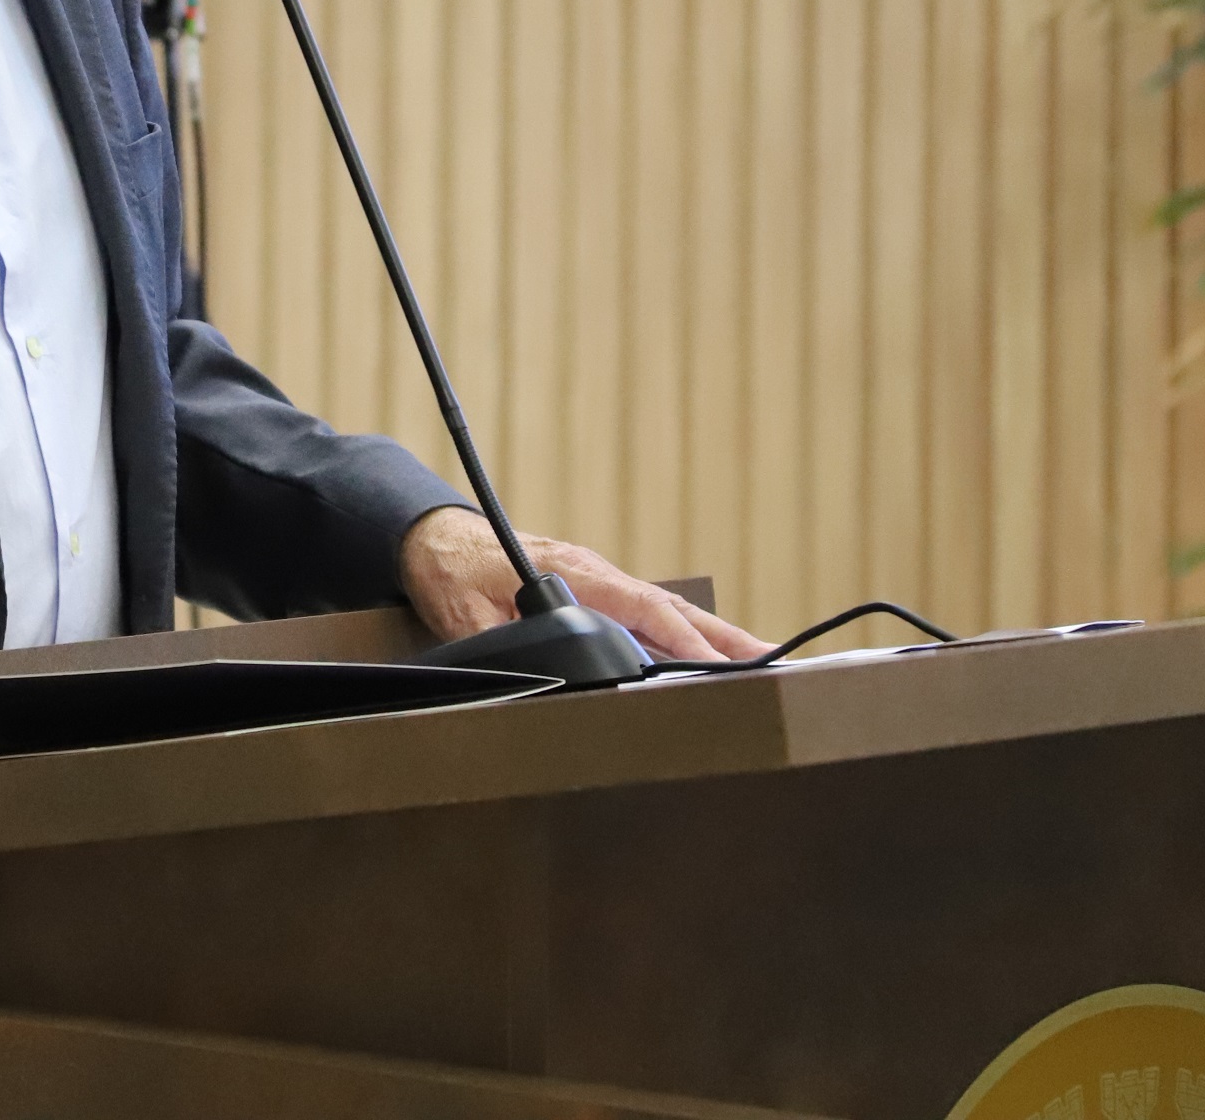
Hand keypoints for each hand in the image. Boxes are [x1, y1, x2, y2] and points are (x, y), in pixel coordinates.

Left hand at [397, 507, 770, 662]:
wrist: (430, 536)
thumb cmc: (449, 568)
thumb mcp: (466, 612)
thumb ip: (505, 639)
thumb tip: (537, 667)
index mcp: (573, 572)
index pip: (641, 609)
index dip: (682, 639)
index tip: (718, 665)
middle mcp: (594, 574)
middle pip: (670, 609)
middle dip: (723, 637)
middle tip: (775, 662)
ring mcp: (596, 581)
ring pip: (664, 612)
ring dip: (709, 637)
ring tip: (758, 664)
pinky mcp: (591, 591)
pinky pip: (645, 615)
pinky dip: (680, 634)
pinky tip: (701, 657)